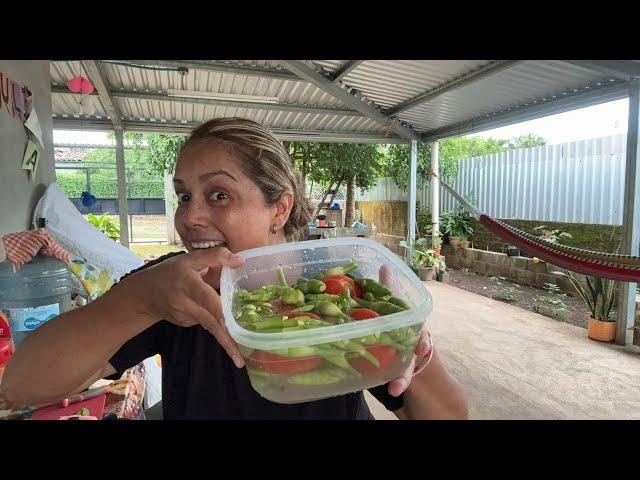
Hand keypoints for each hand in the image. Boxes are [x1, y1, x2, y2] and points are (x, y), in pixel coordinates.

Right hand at [124, 248, 245, 367]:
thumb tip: (240, 261)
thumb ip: (215, 256)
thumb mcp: (189, 259)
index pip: (210, 302)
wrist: (143, 293)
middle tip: (240, 362)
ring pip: (211, 325)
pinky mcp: (185, 323)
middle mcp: (186, 304)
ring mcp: (184, 317)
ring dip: (225, 336)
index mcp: (189, 285)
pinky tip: (217, 318)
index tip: (236, 333)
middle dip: (227, 343)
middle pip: (211, 323)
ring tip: (238, 353)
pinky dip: (215, 322)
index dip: (224, 317)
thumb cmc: (170, 273)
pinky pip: (205, 322)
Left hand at [378, 264, 431, 396]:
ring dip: (404, 378)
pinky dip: (397, 385)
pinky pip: (398, 378)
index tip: (422, 345)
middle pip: (418, 348)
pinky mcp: (398, 368)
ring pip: (408, 368)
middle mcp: (413, 342)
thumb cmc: (397, 321)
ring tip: (397, 388)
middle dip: (418, 353)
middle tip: (418, 357)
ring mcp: (406, 357)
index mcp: (412, 326)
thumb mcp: (393, 306)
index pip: (419, 329)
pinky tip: (393, 391)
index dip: (421, 339)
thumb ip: (389, 289)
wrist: (399, 343)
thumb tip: (384, 265)